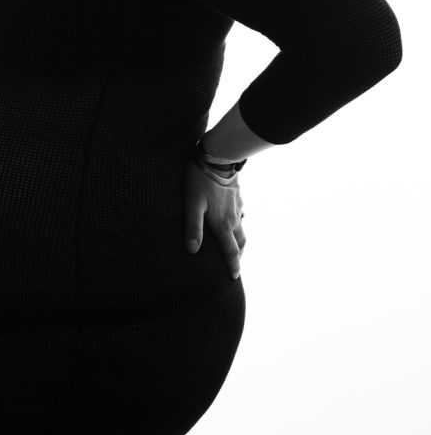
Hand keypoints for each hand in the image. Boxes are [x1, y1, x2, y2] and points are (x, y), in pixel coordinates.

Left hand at [183, 153, 245, 279]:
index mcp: (223, 223)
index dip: (233, 266)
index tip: (233, 278)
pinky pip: (240, 212)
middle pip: (240, 242)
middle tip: (236, 265)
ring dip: (239, 239)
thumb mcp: (192, 204)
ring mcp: (237, 205)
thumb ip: (192, 228)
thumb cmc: (200, 180)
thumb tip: (192, 250)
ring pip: (242, 227)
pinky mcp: (237, 194)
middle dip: (239, 255)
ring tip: (234, 244)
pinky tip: (233, 217)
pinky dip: (238, 221)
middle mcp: (233, 217)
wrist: (218, 156)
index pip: (230, 251)